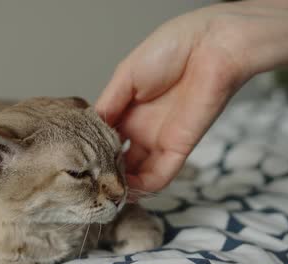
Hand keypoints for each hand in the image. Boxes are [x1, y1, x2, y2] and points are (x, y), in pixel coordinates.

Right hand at [96, 5, 250, 191]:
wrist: (210, 46)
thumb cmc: (170, 49)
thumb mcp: (125, 75)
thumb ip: (108, 104)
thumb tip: (89, 129)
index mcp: (128, 110)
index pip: (105, 140)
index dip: (92, 152)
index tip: (77, 163)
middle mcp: (142, 129)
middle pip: (120, 162)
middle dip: (105, 174)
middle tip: (88, 185)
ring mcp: (160, 140)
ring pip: (137, 175)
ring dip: (122, 186)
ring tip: (103, 193)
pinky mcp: (179, 148)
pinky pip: (159, 176)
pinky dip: (142, 188)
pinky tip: (125, 191)